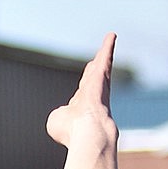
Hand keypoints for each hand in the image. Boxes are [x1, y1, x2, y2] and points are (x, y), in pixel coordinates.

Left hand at [46, 32, 116, 148]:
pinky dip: (108, 46)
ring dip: (105, 53)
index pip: (83, 94)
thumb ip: (57, 116)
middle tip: (100, 58)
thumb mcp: (56, 122)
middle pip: (95, 78)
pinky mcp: (101, 75)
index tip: (86, 87)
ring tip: (109, 39)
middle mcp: (92, 96)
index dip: (84, 88)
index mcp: (81, 107)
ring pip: (102, 66)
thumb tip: (60, 115)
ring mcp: (99, 86)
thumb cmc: (71, 132)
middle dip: (97, 69)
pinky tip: (111, 35)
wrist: (87, 133)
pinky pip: (105, 57)